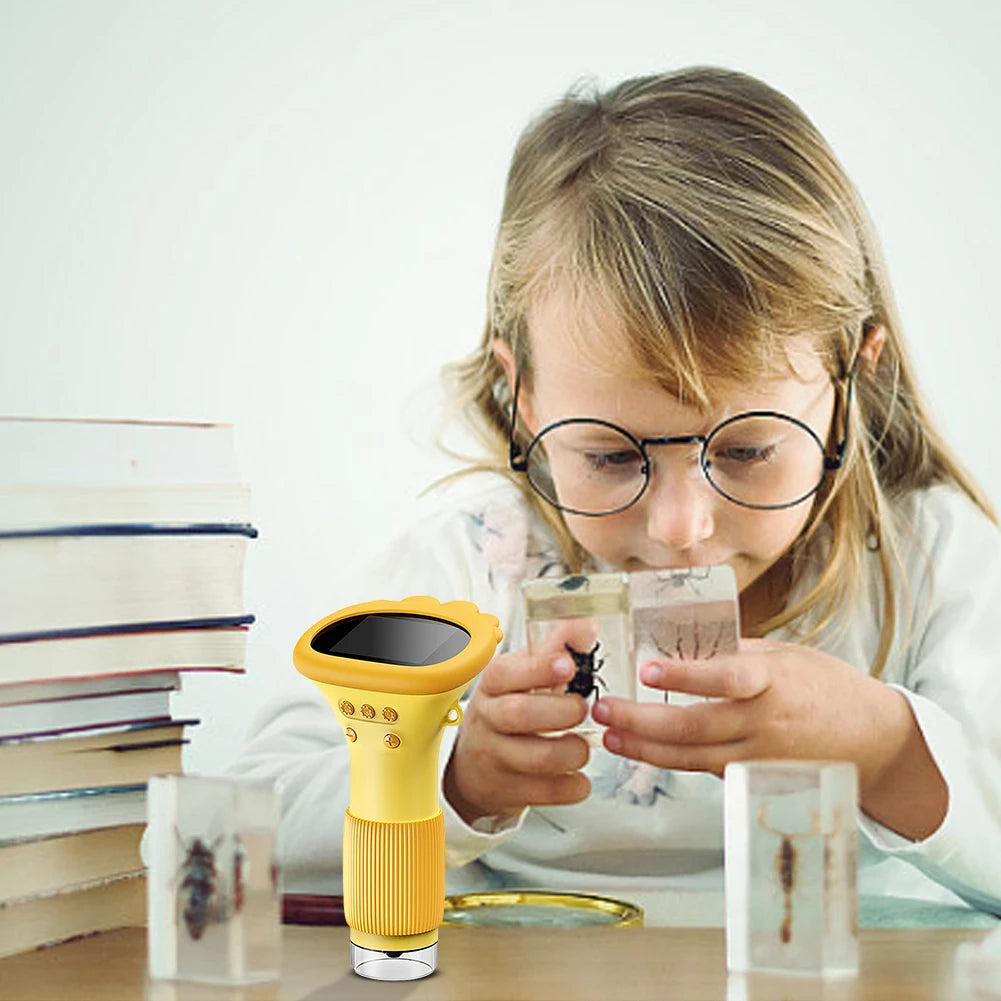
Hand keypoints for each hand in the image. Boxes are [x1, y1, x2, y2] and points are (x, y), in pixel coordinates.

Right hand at [443, 626, 592, 825]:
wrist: (476, 766)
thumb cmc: (508, 710)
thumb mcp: (522, 675)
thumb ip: (554, 648)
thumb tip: (586, 625)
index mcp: (494, 684)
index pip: (507, 672)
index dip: (539, 668)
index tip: (569, 664)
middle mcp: (489, 719)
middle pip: (521, 714)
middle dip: (561, 712)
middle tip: (582, 709)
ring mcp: (497, 757)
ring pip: (538, 757)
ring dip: (572, 751)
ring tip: (583, 746)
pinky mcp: (510, 790)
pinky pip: (549, 792)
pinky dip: (573, 785)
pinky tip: (578, 775)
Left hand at [590, 637, 945, 837]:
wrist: (872, 739)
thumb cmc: (824, 686)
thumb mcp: (785, 655)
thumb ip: (736, 654)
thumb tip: (683, 643)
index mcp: (774, 680)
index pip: (727, 676)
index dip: (686, 674)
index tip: (648, 669)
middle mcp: (766, 722)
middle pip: (695, 726)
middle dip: (641, 720)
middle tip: (602, 709)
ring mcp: (761, 756)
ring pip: (693, 756)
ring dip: (645, 747)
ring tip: (609, 735)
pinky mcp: (757, 779)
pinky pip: (707, 770)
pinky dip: (671, 760)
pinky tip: (641, 749)